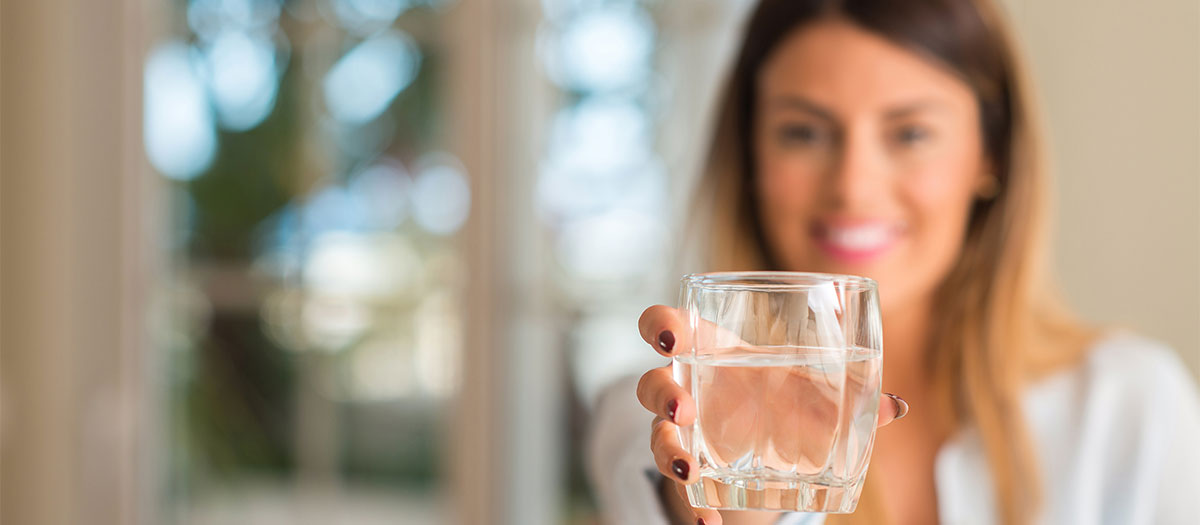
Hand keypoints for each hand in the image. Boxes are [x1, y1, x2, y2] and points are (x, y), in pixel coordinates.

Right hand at [635, 305, 908, 524]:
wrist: (772, 437)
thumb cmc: (785, 393)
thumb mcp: (813, 389)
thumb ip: (849, 394)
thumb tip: (896, 406)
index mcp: (709, 349)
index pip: (665, 326)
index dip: (659, 327)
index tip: (672, 338)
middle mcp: (687, 388)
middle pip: (651, 383)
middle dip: (661, 394)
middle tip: (684, 409)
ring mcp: (684, 431)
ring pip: (657, 436)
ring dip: (668, 451)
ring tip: (689, 467)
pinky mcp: (693, 469)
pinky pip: (681, 489)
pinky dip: (693, 508)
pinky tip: (709, 524)